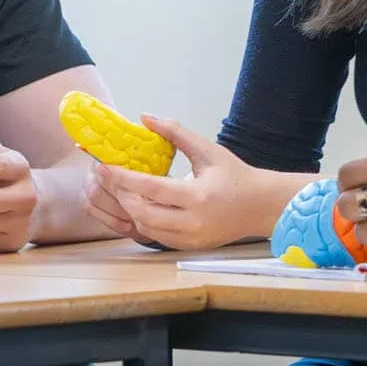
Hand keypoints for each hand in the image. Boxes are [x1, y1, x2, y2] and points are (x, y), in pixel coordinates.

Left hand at [83, 115, 287, 251]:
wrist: (262, 207)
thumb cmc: (236, 176)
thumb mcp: (207, 150)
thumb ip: (175, 133)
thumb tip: (145, 117)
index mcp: (198, 197)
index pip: (150, 189)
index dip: (123, 178)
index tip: (104, 166)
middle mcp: (192, 222)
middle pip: (142, 214)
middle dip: (120, 195)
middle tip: (106, 178)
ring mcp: (190, 239)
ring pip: (145, 229)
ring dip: (128, 210)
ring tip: (119, 190)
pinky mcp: (189, 247)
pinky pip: (156, 238)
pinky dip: (142, 222)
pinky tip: (136, 206)